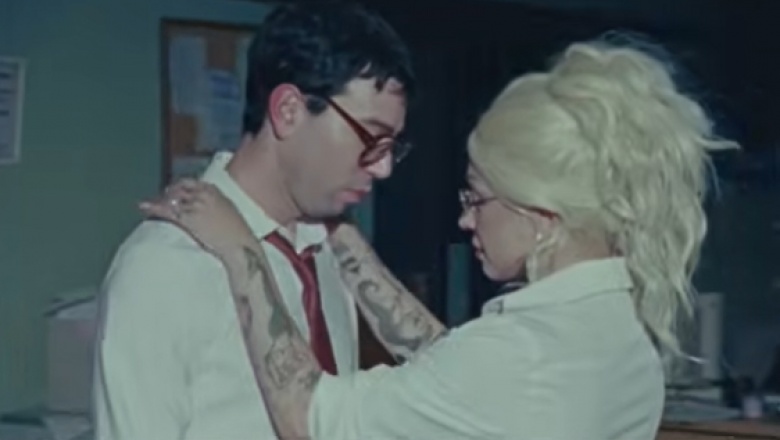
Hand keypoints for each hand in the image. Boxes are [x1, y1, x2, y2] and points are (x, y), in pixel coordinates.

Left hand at [139, 179, 253, 258]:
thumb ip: (215, 206)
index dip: (180, 187)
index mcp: (214, 191)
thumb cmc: (238, 234)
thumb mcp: (228, 212)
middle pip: (178, 189)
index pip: (191, 183)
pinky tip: (143, 207)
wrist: (239, 246)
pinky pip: (167, 210)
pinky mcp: (187, 218)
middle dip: (168, 194)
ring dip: (159, 201)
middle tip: (161, 200)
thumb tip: (206, 209)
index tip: (173, 192)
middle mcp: (203, 194)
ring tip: (148, 205)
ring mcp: (194, 205)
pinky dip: (153, 207)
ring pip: (170, 199)